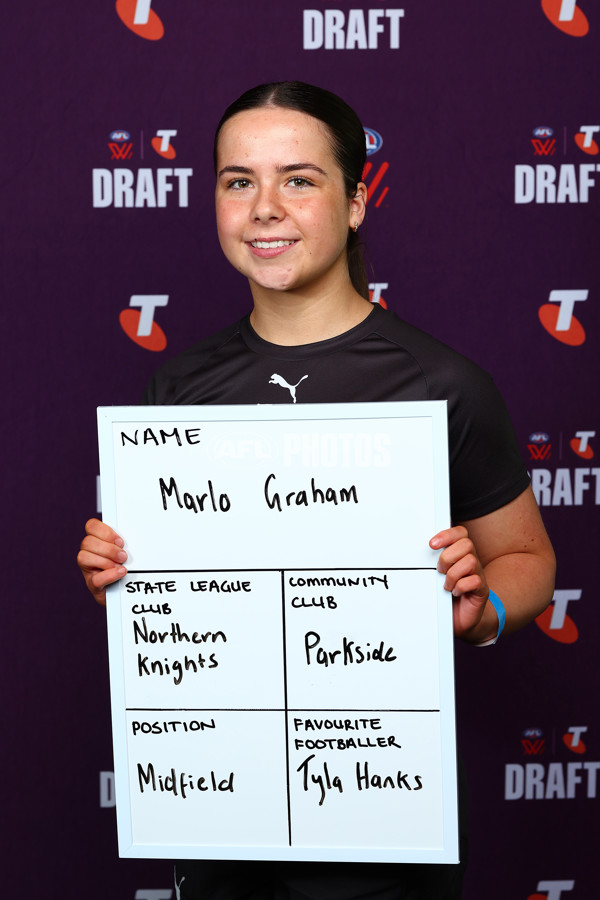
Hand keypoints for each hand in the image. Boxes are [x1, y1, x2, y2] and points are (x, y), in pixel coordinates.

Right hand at [77, 518, 127, 605]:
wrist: (126, 592)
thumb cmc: (127, 568)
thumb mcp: (127, 551)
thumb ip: (124, 543)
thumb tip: (131, 538)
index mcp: (97, 542)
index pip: (91, 526)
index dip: (104, 531)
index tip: (120, 541)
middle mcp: (89, 554)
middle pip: (87, 542)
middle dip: (108, 548)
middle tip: (123, 556)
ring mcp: (88, 570)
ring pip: (84, 557)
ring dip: (106, 560)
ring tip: (121, 565)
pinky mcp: (93, 586)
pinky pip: (95, 579)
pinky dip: (109, 575)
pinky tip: (121, 573)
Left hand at [429, 526, 494, 640]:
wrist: (460, 617)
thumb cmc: (446, 595)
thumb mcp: (436, 576)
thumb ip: (431, 564)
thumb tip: (417, 554)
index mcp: (460, 554)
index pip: (460, 533)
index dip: (447, 534)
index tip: (432, 544)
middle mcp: (471, 561)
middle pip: (466, 544)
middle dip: (447, 557)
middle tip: (439, 571)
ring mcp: (478, 575)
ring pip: (470, 561)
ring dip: (453, 574)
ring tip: (446, 585)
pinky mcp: (481, 590)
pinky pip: (474, 581)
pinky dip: (461, 587)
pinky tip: (454, 592)